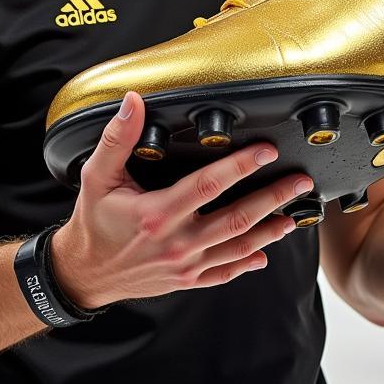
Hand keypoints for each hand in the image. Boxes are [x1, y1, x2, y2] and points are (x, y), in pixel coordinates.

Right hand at [49, 91, 312, 308]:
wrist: (84, 272)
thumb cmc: (93, 222)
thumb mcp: (97, 176)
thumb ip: (118, 138)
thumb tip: (133, 102)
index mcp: (157, 213)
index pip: (208, 185)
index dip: (241, 165)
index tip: (267, 150)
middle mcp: (177, 242)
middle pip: (236, 218)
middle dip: (273, 198)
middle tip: (300, 183)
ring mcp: (185, 265)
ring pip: (238, 247)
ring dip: (270, 231)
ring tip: (294, 215)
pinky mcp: (186, 280)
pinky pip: (224, 273)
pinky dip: (246, 263)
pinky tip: (264, 253)